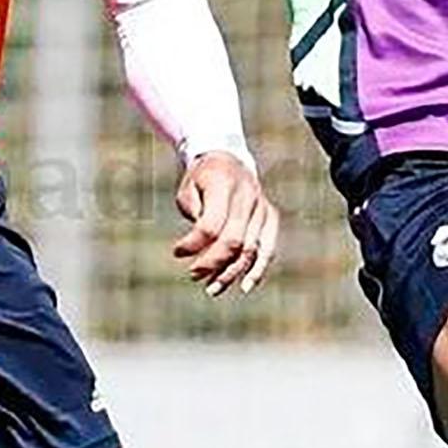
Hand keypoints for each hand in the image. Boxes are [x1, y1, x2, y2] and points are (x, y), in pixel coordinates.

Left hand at [171, 151, 278, 295]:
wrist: (228, 158)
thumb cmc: (202, 178)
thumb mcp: (188, 189)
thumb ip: (196, 216)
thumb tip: (202, 249)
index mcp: (224, 184)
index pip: (211, 225)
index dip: (193, 244)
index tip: (177, 252)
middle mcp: (248, 196)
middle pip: (233, 240)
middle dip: (212, 262)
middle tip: (193, 274)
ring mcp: (262, 207)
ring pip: (251, 249)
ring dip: (231, 272)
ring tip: (212, 289)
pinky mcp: (270, 216)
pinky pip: (267, 247)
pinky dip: (258, 269)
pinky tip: (246, 286)